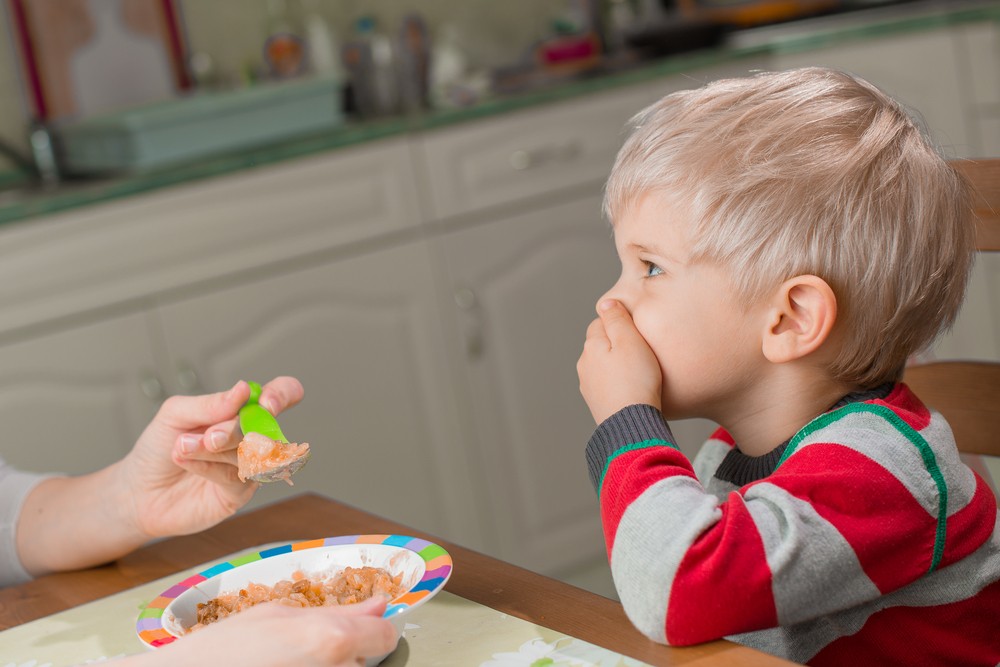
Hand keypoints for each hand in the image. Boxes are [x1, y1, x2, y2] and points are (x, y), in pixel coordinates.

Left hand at [119, 376, 303, 538]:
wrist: (138, 491)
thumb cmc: (159, 449)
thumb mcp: (176, 415)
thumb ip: (210, 403)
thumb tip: (244, 389)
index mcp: (243, 411)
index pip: (282, 395)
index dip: (283, 396)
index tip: (265, 403)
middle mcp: (251, 438)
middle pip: (269, 428)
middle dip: (235, 430)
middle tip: (208, 436)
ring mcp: (248, 466)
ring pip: (251, 453)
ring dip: (213, 449)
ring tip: (182, 447)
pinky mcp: (239, 493)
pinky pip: (236, 477)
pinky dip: (208, 466)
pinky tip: (186, 462)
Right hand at [131, 597, 397, 666]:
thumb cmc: (219, 652)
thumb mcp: (276, 615)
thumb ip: (335, 611)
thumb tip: (380, 606)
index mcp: (330, 638)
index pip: (385, 636)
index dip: (372, 631)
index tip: (360, 633)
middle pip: (362, 662)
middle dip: (341, 655)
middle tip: (297, 655)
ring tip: (282, 665)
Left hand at [577, 299, 661, 423]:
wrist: (632, 424)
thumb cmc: (636, 381)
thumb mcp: (630, 341)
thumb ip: (617, 319)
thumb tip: (605, 302)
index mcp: (591, 345)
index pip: (601, 323)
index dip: (621, 325)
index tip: (637, 334)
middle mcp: (584, 364)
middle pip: (602, 345)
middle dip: (619, 345)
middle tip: (642, 353)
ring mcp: (588, 385)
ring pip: (604, 366)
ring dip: (618, 366)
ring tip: (640, 374)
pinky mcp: (597, 403)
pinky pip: (608, 385)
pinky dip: (618, 384)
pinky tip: (633, 390)